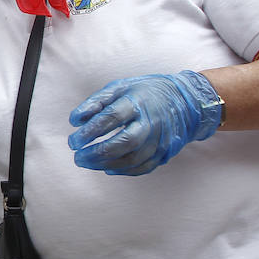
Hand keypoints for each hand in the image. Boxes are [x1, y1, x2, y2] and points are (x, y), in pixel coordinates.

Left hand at [68, 70, 221, 175]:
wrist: (185, 101)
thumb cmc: (143, 93)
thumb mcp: (118, 88)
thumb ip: (95, 103)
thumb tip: (74, 121)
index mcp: (137, 102)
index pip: (111, 118)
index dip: (89, 132)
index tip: (73, 142)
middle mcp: (151, 121)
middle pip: (124, 142)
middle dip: (97, 153)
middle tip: (77, 157)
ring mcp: (161, 138)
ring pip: (134, 158)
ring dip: (106, 165)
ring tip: (87, 163)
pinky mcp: (165, 151)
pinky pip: (144, 166)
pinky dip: (124, 171)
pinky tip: (107, 168)